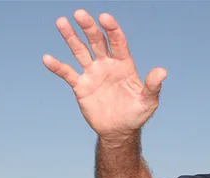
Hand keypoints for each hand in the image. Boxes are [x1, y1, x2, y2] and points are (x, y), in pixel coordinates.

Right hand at [43, 10, 166, 138]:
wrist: (118, 131)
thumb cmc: (136, 114)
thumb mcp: (148, 102)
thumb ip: (153, 86)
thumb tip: (162, 71)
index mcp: (124, 64)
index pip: (118, 42)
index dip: (112, 30)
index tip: (105, 18)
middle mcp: (107, 64)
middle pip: (97, 41)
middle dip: (89, 27)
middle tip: (79, 14)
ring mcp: (93, 73)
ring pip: (80, 51)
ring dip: (71, 37)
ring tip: (61, 22)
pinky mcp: (81, 86)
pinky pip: (67, 74)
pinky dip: (57, 66)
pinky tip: (47, 58)